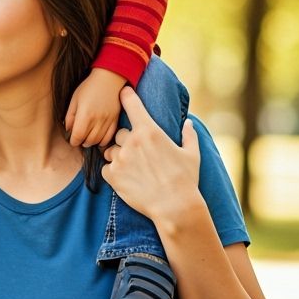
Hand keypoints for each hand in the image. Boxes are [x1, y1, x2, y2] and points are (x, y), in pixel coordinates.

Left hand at [65, 68, 125, 147]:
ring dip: (91, 142)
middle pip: (88, 140)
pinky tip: (98, 138)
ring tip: (87, 138)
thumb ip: (70, 116)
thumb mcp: (75, 99)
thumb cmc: (89, 87)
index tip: (72, 139)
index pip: (78, 136)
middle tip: (79, 138)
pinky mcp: (115, 120)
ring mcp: (108, 121)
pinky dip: (103, 141)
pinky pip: (110, 137)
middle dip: (81, 142)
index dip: (73, 141)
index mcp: (85, 114)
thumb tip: (68, 130)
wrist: (109, 78)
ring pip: (99, 140)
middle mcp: (97, 120)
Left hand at [102, 87, 200, 223]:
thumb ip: (189, 135)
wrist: (174, 206)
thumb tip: (189, 122)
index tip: (123, 92)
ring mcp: (120, 158)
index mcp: (149, 131)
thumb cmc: (185, 179)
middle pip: (119, 133)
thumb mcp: (192, 154)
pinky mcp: (112, 176)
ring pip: (110, 150)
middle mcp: (131, 141)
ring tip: (133, 168)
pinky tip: (127, 179)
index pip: (131, 104)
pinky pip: (106, 168)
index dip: (126, 96)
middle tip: (139, 154)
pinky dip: (113, 172)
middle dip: (127, 141)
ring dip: (118, 156)